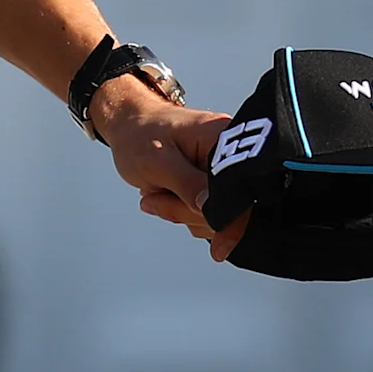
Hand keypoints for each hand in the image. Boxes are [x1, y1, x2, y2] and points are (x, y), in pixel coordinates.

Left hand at [96, 81, 251, 262]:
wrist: (128, 126)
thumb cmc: (139, 135)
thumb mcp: (157, 161)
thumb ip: (186, 185)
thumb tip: (211, 210)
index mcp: (225, 138)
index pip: (244, 187)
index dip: (232, 217)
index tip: (219, 245)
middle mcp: (234, 153)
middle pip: (234, 205)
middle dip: (193, 213)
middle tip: (157, 200)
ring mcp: (225, 169)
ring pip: (220, 214)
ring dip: (185, 213)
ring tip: (157, 193)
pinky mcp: (216, 183)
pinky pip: (211, 212)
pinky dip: (188, 213)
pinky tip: (167, 198)